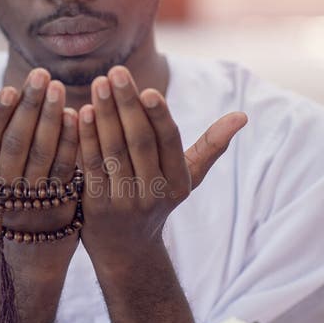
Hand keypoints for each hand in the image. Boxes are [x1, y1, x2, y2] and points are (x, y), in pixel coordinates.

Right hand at [0, 68, 79, 237]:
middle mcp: (5, 191)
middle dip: (29, 107)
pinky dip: (72, 142)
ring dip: (52, 119)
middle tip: (41, 75)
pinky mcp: (62, 205)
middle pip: (17, 144)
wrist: (31, 254)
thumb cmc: (1, 201)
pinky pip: (67, 170)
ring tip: (59, 88)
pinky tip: (78, 116)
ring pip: (43, 155)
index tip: (9, 88)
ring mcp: (34, 199)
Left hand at [78, 65, 246, 267]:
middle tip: (115, 73)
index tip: (149, 89)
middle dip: (126, 105)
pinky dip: (86, 138)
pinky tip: (81, 112)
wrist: (127, 249)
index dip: (159, 117)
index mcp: (178, 183)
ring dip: (104, 115)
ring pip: (113, 151)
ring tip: (98, 84)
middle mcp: (153, 194)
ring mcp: (124, 202)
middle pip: (139, 142)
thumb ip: (211, 146)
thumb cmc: (157, 199)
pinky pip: (90, 166)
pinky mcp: (97, 206)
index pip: (169, 143)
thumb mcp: (186, 178)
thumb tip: (242, 116)